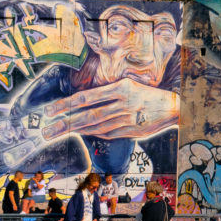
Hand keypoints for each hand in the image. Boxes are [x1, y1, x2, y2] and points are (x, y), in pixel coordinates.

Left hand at [41, 78, 177, 139]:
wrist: (174, 107)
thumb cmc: (149, 95)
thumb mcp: (130, 86)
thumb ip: (109, 94)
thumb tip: (85, 103)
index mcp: (121, 89)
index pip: (87, 97)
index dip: (66, 104)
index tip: (50, 110)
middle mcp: (122, 104)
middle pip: (87, 115)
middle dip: (64, 123)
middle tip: (47, 130)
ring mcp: (127, 119)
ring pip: (95, 127)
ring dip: (76, 130)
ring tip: (59, 132)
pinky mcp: (131, 131)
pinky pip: (107, 133)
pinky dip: (93, 133)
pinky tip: (83, 133)